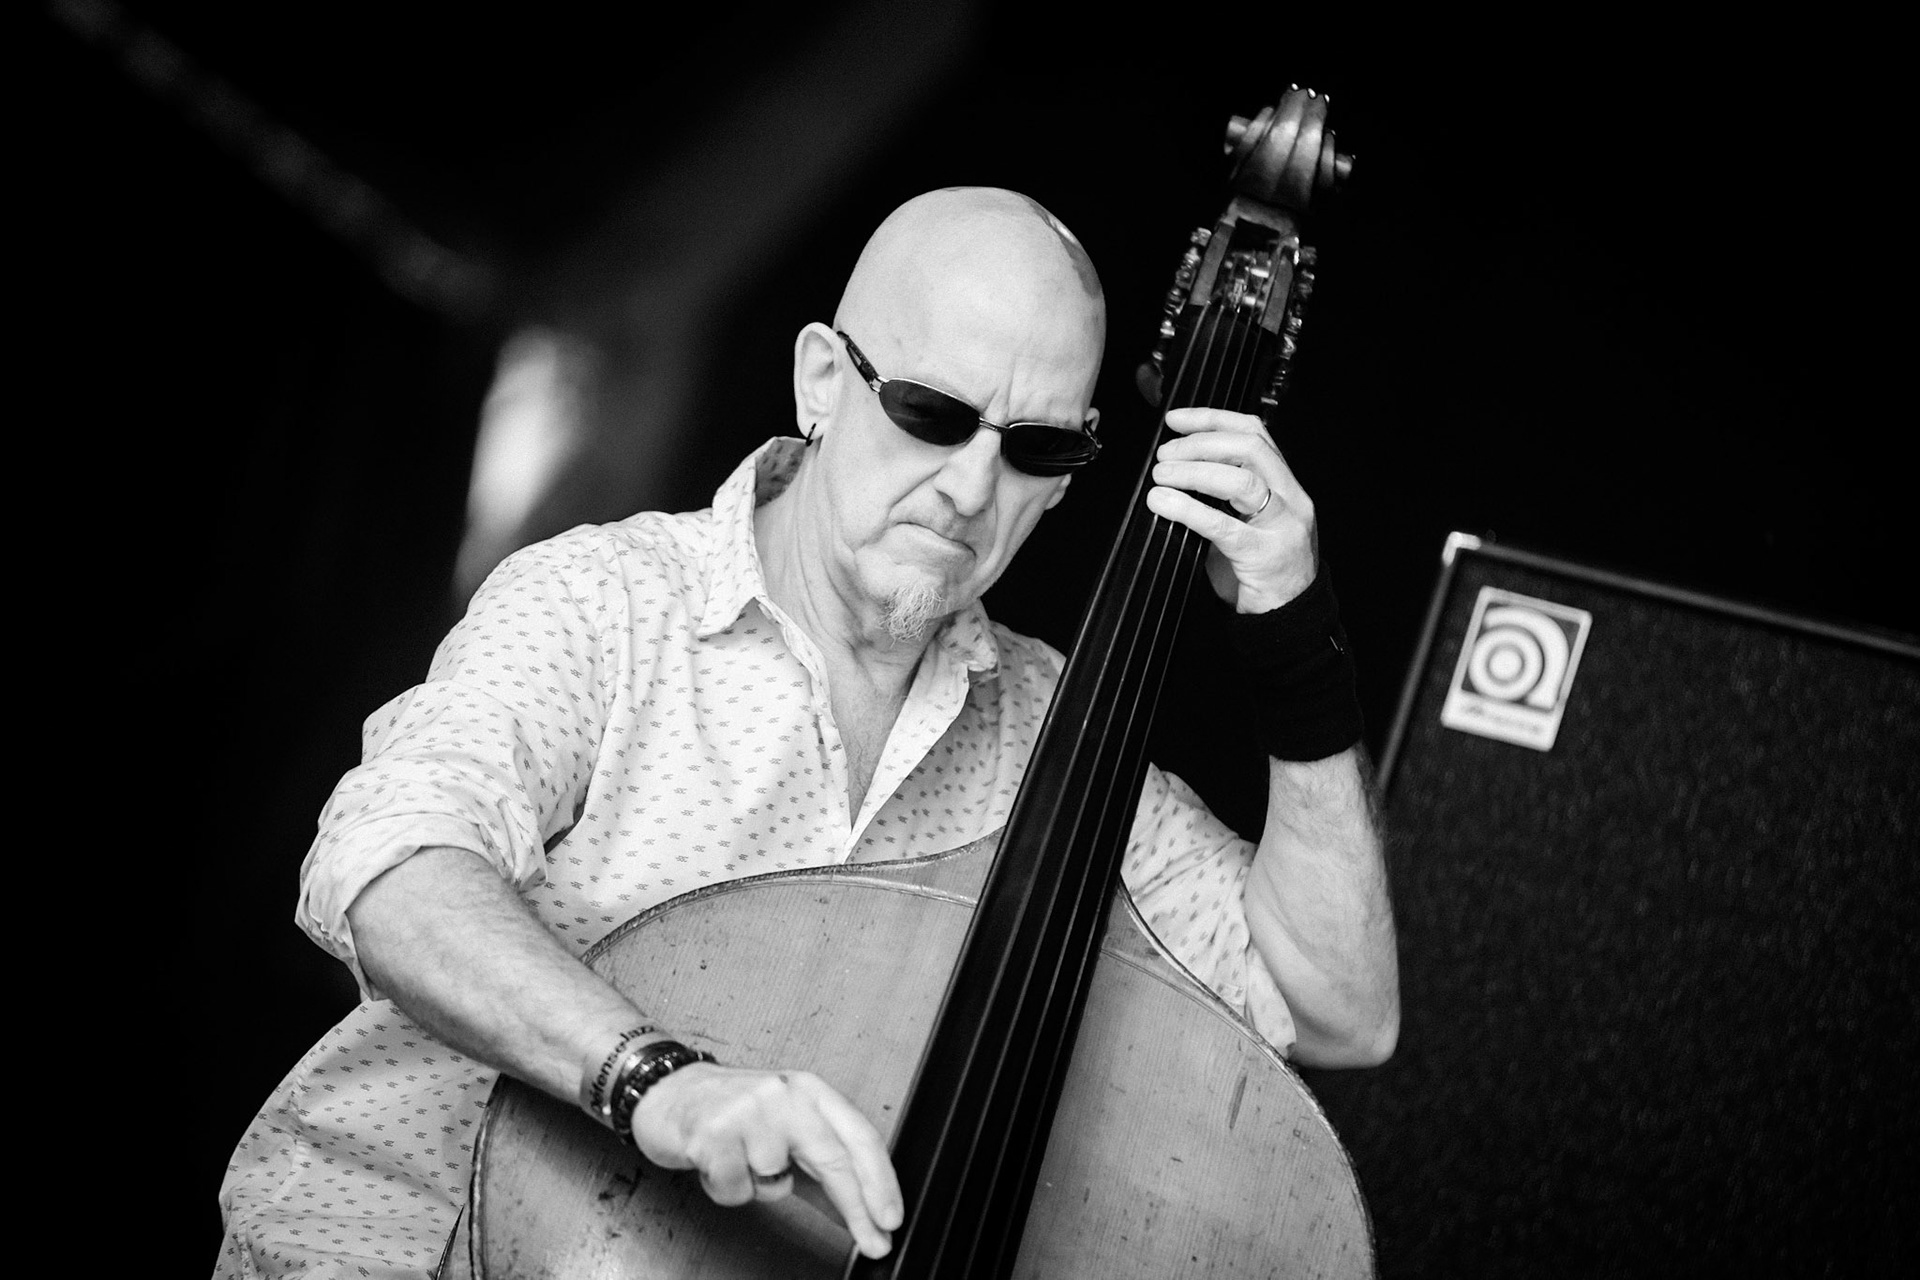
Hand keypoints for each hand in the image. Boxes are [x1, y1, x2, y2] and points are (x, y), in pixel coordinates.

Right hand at [630, 1062, 903, 1258]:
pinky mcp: (713, 1133)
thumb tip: (862, 1211)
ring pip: (776, 1182)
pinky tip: (716, 1163)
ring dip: (760, 1186)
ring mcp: (748, 1112)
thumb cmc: (729, 1111)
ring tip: (740, 1161)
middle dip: (858, 1207)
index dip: (881, 1181)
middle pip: (833, 1158)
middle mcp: (783, 1095)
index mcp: (809, 1091)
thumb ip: (822, 1168)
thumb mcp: (787, 1130)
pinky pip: (737, 1190)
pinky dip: (727, 1189)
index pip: (858, 1135)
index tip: (891, 1217)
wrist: (666, 1091)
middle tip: (876, 1241)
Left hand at [1145, 406, 1317, 612]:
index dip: (1213, 419)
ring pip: (1241, 481)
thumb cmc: (1263, 570)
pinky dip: (1188, 509)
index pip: (1254, 433)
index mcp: (1286, 485)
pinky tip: (1163, 503)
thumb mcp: (1249, 521)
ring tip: (1161, 475)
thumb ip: (1225, 494)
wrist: (1287, 617)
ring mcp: (1282, 527)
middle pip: (1249, 447)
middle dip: (1201, 442)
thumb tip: (1176, 469)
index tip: (1177, 420)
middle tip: (1166, 453)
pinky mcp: (1264, 556)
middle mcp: (1291, 499)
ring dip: (1193, 471)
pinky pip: (1223, 526)